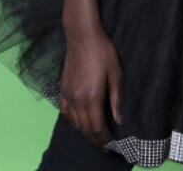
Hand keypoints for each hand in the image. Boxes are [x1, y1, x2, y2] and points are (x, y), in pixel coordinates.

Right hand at [57, 27, 123, 148]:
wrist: (82, 35)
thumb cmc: (102, 52)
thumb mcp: (115, 74)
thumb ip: (116, 99)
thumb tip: (120, 120)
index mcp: (92, 96)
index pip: (97, 127)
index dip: (105, 138)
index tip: (112, 144)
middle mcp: (78, 99)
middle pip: (85, 128)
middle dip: (96, 139)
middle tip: (105, 146)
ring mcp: (68, 94)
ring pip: (75, 122)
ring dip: (84, 132)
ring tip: (94, 136)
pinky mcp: (62, 88)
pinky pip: (65, 112)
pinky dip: (72, 121)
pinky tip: (78, 122)